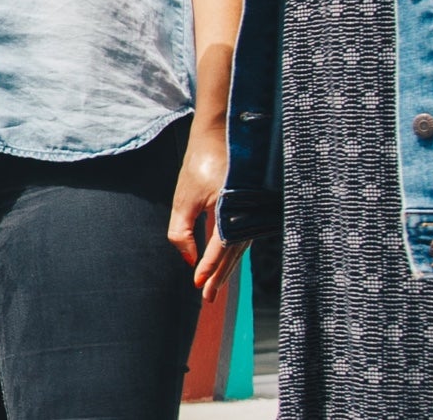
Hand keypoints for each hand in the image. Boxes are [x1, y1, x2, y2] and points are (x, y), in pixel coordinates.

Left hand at [167, 124, 244, 299]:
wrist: (222, 135)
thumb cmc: (200, 164)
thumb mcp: (183, 198)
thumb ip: (181, 231)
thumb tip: (190, 260)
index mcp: (230, 209)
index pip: (220, 247)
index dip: (210, 268)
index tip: (198, 285)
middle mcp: (246, 213)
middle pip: (232, 253)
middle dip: (218, 276)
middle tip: (207, 298)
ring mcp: (251, 212)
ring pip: (239, 247)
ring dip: (225, 267)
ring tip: (212, 287)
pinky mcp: (250, 208)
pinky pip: (242, 236)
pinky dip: (232, 252)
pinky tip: (223, 262)